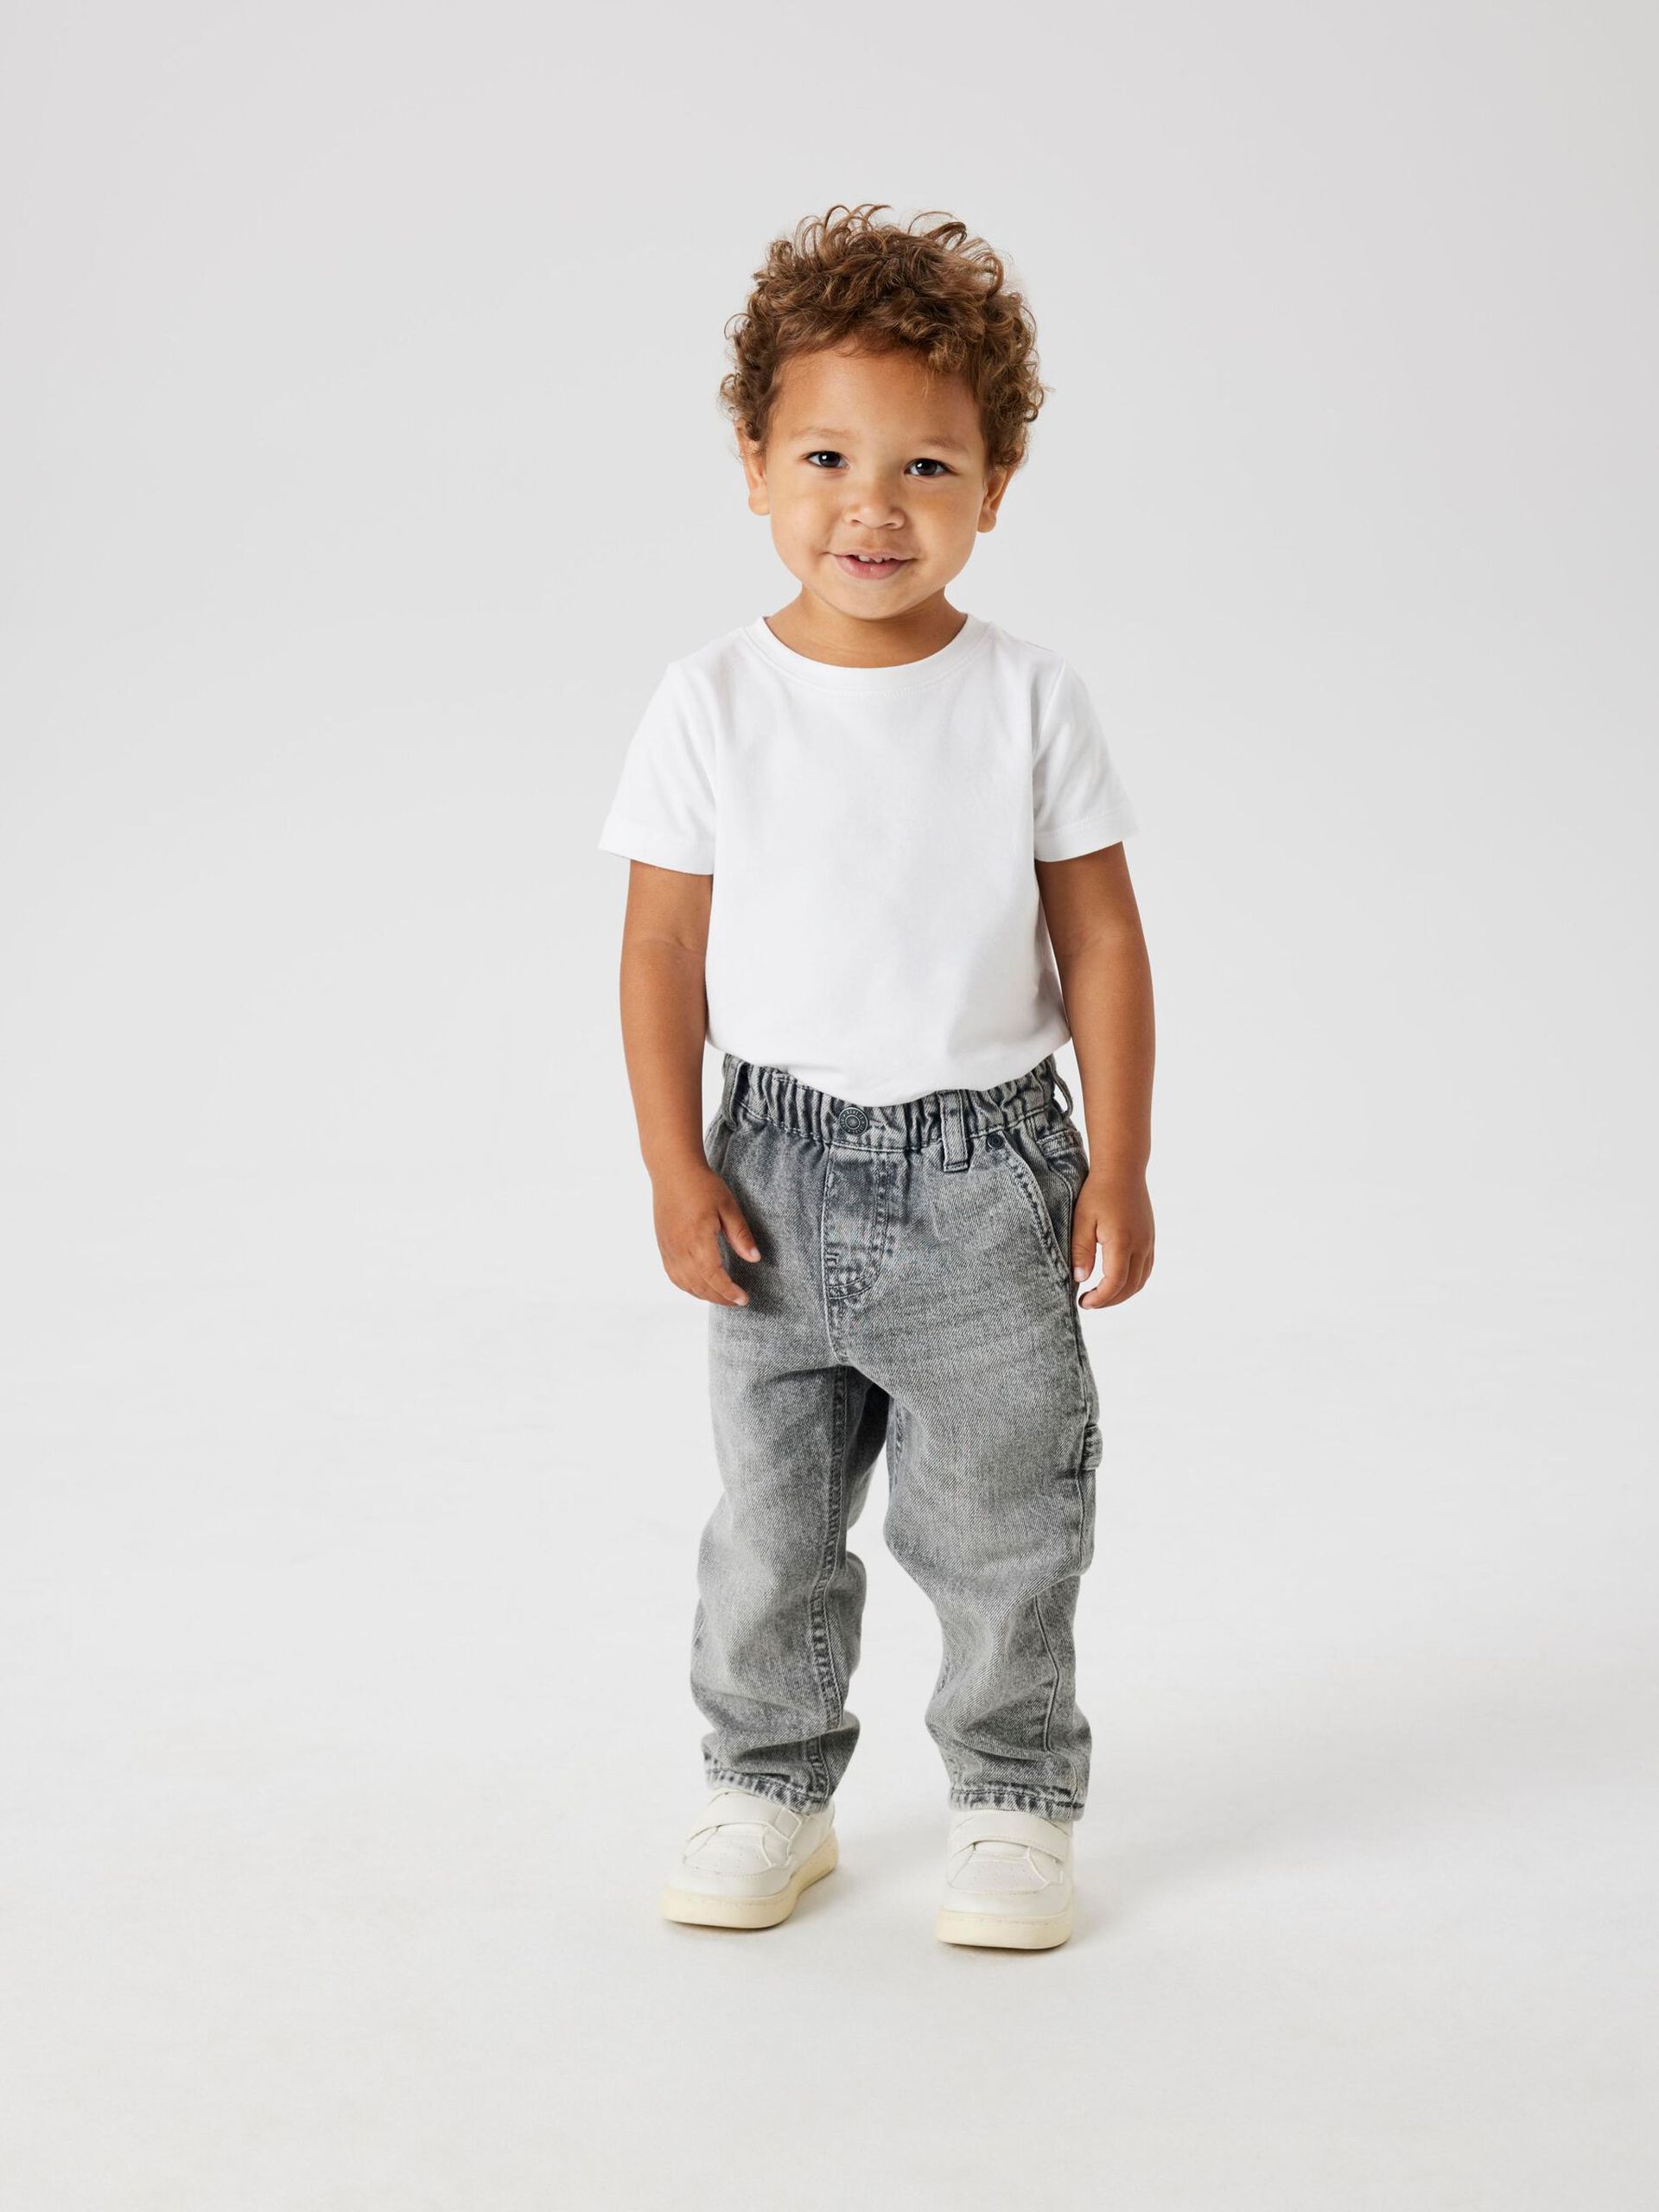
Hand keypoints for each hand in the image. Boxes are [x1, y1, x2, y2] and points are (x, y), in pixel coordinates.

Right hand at [653, 1161, 761, 1306]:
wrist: (672, 1170)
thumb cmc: (702, 1185)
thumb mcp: (728, 1206)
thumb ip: (740, 1235)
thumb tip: (754, 1258)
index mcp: (697, 1240)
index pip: (713, 1277)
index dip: (729, 1292)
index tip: (743, 1299)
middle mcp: (679, 1249)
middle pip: (699, 1285)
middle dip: (719, 1297)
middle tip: (737, 1301)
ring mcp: (668, 1249)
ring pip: (685, 1284)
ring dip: (703, 1295)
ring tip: (721, 1296)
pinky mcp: (663, 1245)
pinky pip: (673, 1275)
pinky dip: (687, 1286)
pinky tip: (699, 1286)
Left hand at [1072, 1164, 1154, 1308]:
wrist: (1123, 1169)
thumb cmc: (1098, 1191)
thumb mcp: (1082, 1219)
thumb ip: (1081, 1250)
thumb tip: (1080, 1279)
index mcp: (1122, 1241)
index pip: (1115, 1283)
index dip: (1100, 1299)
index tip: (1083, 1302)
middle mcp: (1140, 1245)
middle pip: (1130, 1287)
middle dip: (1109, 1301)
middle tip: (1088, 1302)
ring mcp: (1148, 1242)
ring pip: (1140, 1281)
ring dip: (1122, 1294)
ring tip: (1101, 1295)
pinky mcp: (1150, 1239)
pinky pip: (1145, 1269)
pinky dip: (1132, 1282)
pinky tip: (1116, 1280)